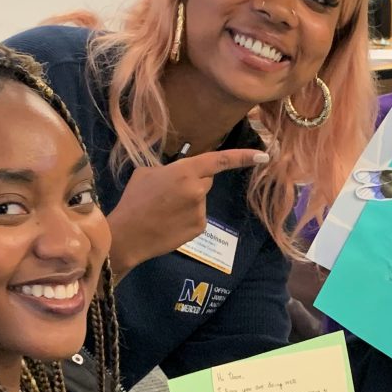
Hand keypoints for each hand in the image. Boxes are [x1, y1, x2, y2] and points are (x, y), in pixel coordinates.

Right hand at [107, 149, 268, 277]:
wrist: (127, 235)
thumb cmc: (133, 200)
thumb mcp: (147, 173)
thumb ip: (170, 169)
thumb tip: (179, 173)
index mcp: (184, 171)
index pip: (220, 160)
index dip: (243, 157)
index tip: (264, 156)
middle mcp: (197, 190)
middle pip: (206, 180)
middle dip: (194, 183)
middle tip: (169, 193)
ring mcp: (201, 211)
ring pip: (200, 200)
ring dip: (188, 202)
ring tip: (164, 211)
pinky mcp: (199, 228)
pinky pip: (198, 217)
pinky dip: (187, 218)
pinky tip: (169, 223)